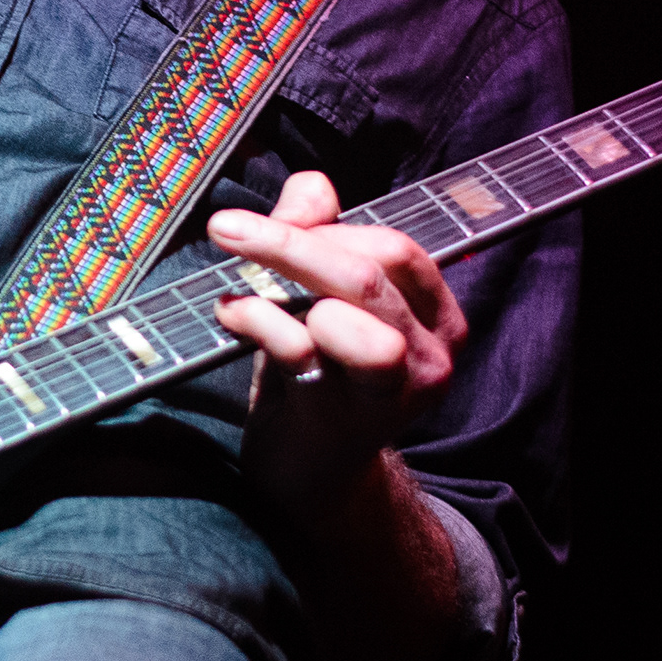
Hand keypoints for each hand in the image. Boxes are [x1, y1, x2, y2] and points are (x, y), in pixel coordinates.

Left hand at [208, 170, 469, 521]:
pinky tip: (230, 317)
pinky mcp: (346, 419)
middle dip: (291, 242)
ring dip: (287, 287)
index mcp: (436, 318)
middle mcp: (430, 355)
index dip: (332, 231)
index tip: (272, 228)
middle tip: (225, 228)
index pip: (397, 249)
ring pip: (349, 310)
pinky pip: (303, 350)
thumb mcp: (315, 300)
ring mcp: (393, 392)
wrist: (307, 475)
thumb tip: (312, 185)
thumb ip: (317, 234)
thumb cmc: (314, 378)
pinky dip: (259, 321)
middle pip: (370, 272)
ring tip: (243, 294)